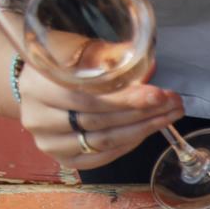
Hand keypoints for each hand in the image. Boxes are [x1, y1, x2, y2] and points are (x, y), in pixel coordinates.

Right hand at [16, 60, 182, 168]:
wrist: (36, 85)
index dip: (127, 99)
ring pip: (103, 141)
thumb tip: (150, 67)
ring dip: (142, 130)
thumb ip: (110, 58)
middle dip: (142, 113)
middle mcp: (37, 118)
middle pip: (100, 122)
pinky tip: (146, 130)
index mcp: (37, 86)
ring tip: (168, 116)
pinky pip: (101, 157)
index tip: (159, 95)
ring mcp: (49, 143)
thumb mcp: (79, 50)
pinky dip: (128, 144)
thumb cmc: (61, 63)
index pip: (89, 99)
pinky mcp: (62, 158)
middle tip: (173, 104)